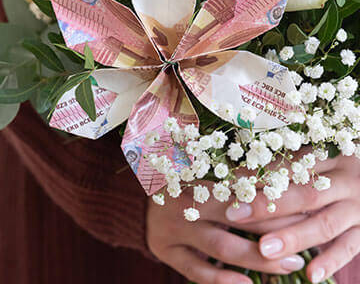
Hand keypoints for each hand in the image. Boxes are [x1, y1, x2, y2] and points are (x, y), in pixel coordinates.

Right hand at [146, 182, 307, 283]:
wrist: (138, 199)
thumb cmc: (179, 182)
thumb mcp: (199, 171)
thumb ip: (231, 175)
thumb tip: (279, 177)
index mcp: (194, 173)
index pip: (242, 185)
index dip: (272, 195)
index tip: (302, 202)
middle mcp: (185, 199)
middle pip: (236, 215)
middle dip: (274, 228)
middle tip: (305, 238)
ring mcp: (173, 226)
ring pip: (221, 246)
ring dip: (258, 258)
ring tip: (290, 263)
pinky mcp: (164, 249)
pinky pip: (196, 270)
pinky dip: (223, 280)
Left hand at [224, 155, 359, 282]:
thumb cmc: (342, 170)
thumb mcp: (324, 159)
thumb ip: (291, 165)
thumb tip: (241, 172)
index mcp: (331, 157)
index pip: (290, 166)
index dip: (259, 175)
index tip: (230, 184)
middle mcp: (346, 181)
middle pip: (304, 194)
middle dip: (268, 206)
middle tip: (235, 215)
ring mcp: (359, 208)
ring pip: (324, 224)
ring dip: (293, 237)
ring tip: (263, 249)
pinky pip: (350, 248)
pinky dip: (331, 262)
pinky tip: (310, 275)